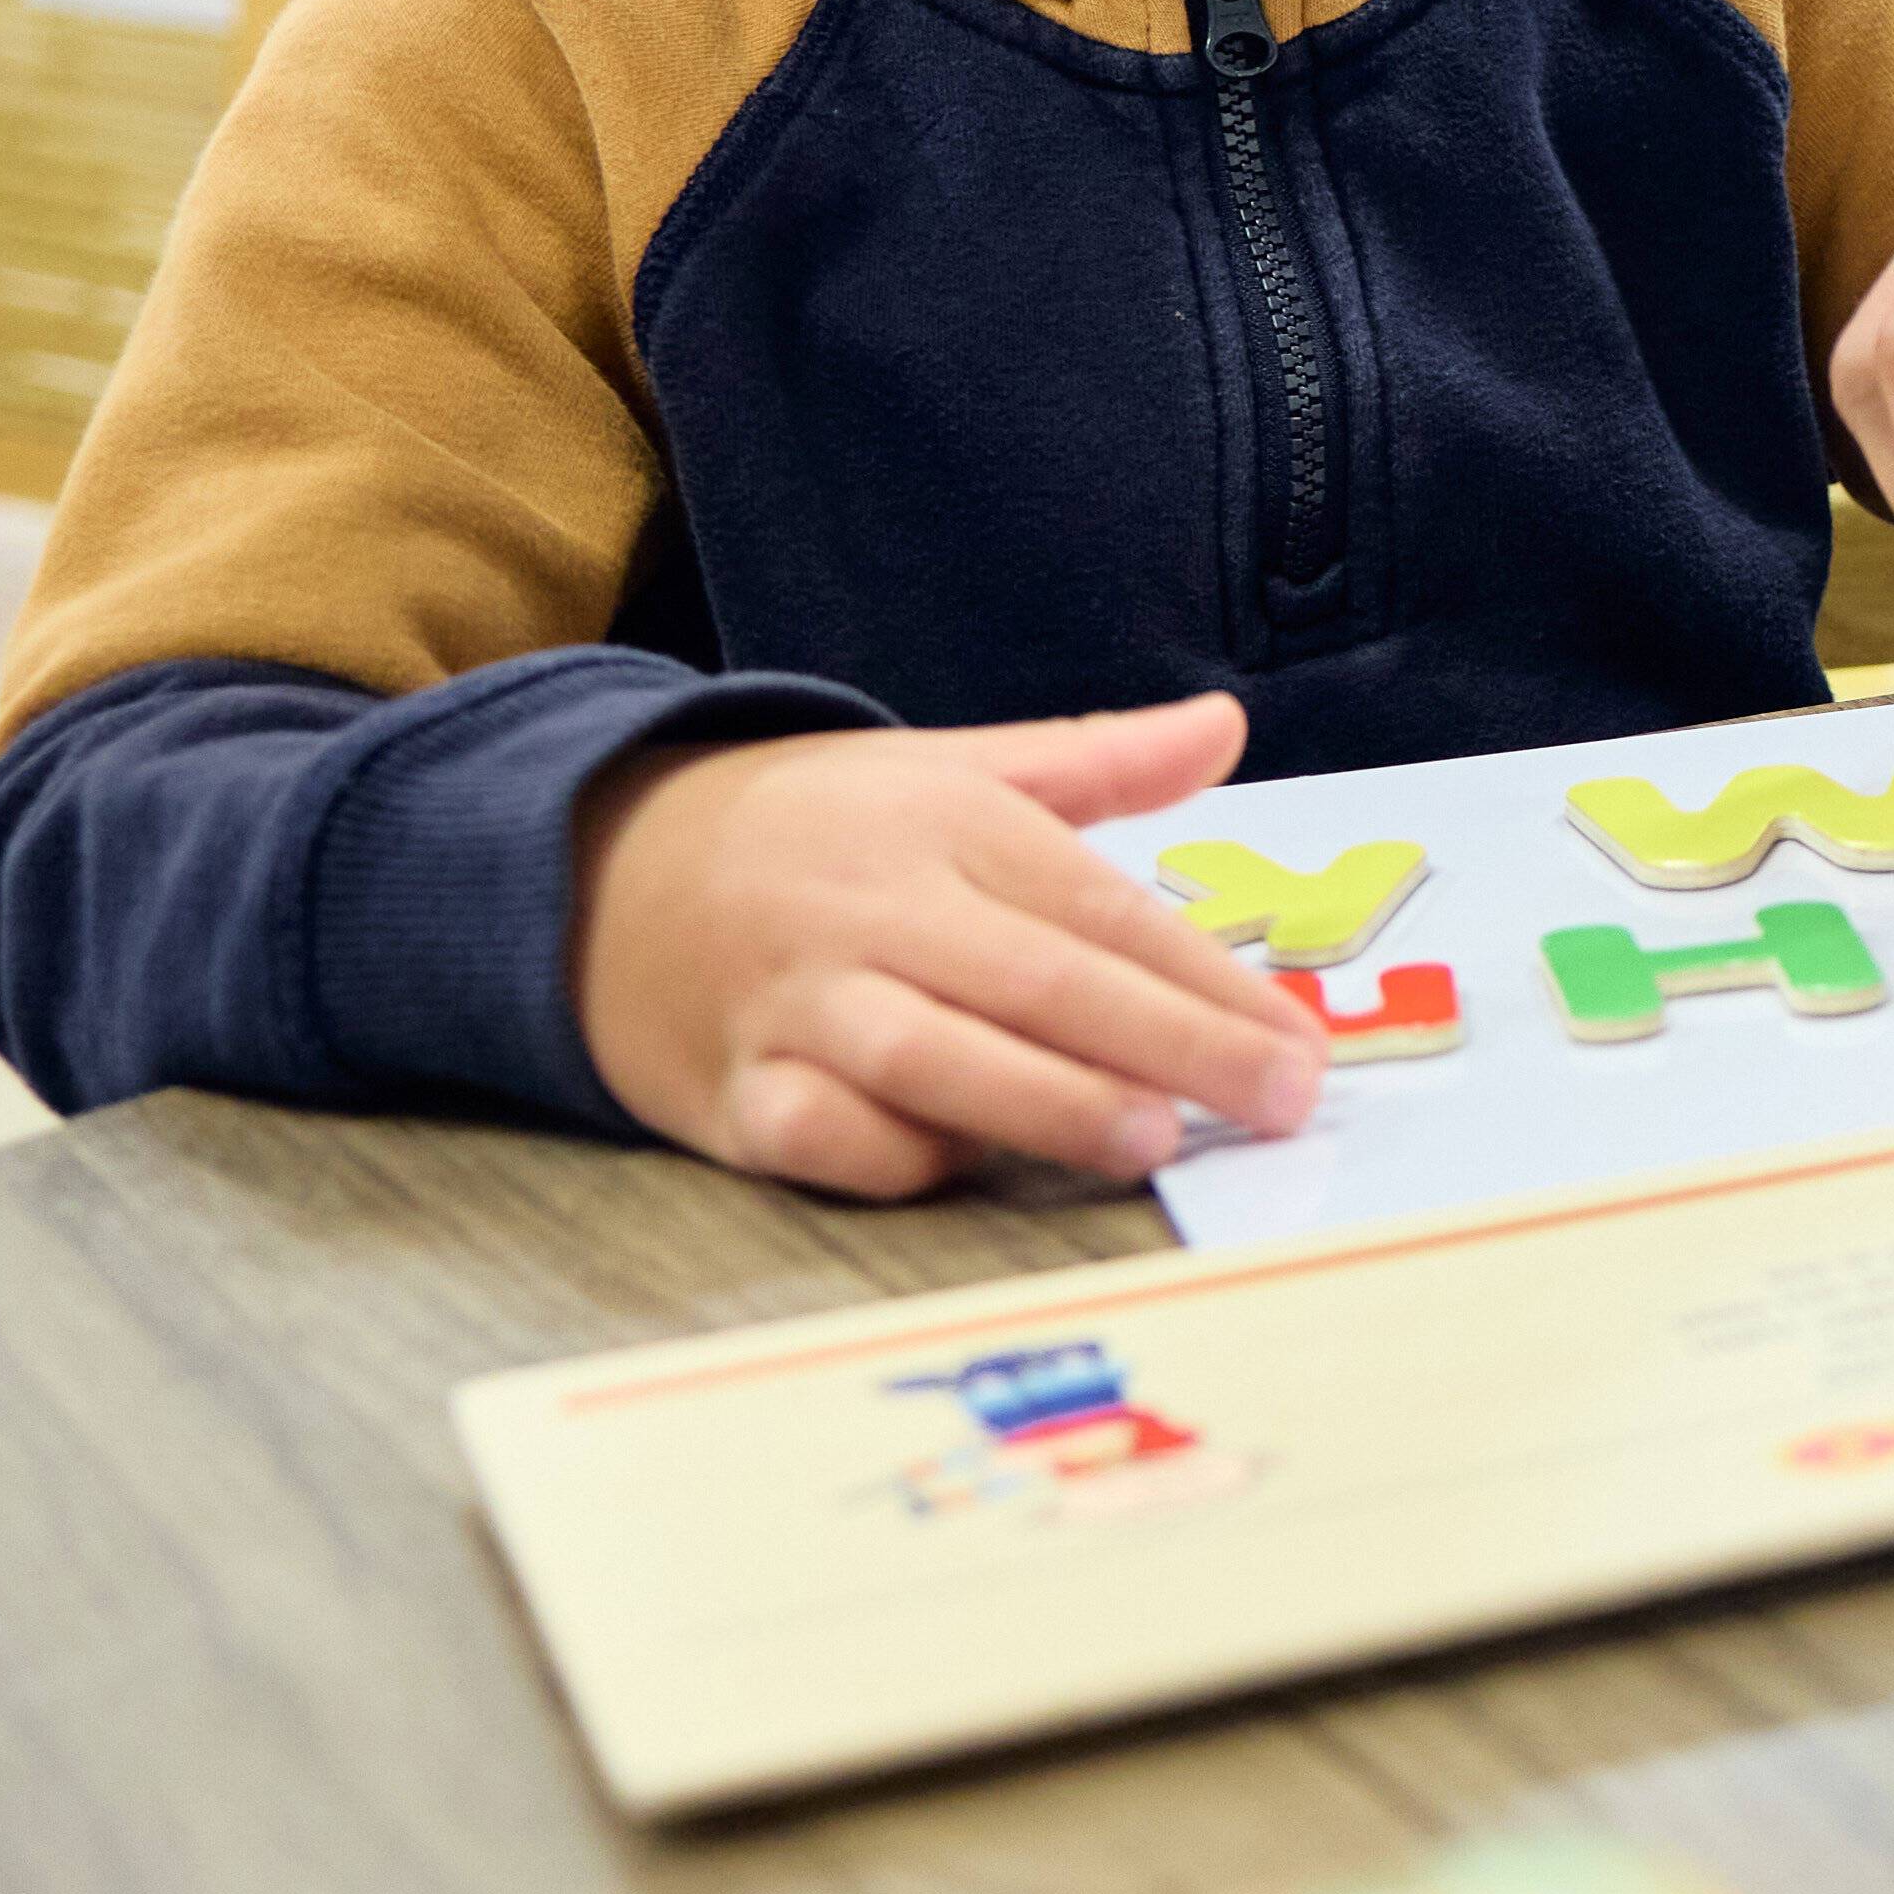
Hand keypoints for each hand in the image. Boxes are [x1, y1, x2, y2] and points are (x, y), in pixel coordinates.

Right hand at [569, 694, 1328, 1197]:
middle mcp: (874, 908)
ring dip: (1047, 1103)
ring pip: (933, 1058)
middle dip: (1173, 1046)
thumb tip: (1227, 725)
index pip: (1102, 907)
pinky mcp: (729, 1093)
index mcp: (944, 823)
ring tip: (1153, 1140)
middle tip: (1280, 1099)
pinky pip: (823, 1137)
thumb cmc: (811, 828)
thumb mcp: (949, 767)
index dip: (1210, 979)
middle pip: (1041, 980)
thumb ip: (1095, 761)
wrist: (594, 864)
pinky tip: (974, 1168)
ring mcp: (795, 1003)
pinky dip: (897, 1157)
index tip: (1298, 1038)